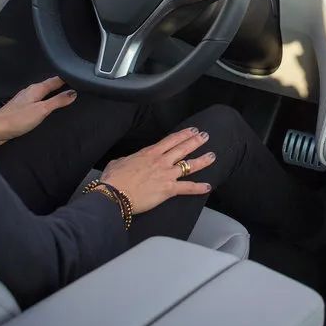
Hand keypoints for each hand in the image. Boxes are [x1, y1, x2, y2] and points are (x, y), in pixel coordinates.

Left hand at [0, 76, 76, 149]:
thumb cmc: (16, 120)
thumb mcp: (42, 110)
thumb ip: (58, 101)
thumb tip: (73, 93)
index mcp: (36, 89)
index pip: (55, 80)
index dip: (67, 79)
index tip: (79, 80)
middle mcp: (29, 92)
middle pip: (49, 86)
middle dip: (61, 86)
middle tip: (75, 88)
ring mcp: (24, 100)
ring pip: (42, 93)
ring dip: (53, 94)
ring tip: (64, 97)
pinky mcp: (21, 109)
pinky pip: (37, 102)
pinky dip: (45, 103)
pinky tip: (47, 108)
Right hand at [99, 127, 215, 213]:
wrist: (114, 194)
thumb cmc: (114, 180)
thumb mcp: (118, 163)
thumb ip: (127, 160)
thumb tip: (127, 161)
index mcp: (150, 153)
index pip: (171, 140)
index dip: (183, 134)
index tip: (192, 130)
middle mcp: (161, 161)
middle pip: (183, 148)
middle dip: (196, 141)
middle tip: (205, 136)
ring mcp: (167, 174)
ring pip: (189, 165)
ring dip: (202, 160)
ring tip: (212, 156)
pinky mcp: (168, 189)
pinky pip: (187, 187)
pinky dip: (198, 188)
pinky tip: (208, 186)